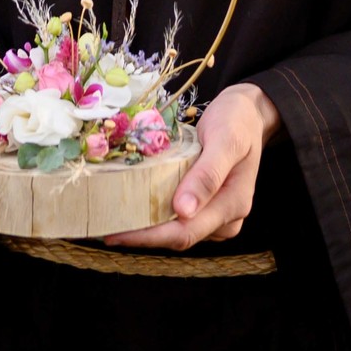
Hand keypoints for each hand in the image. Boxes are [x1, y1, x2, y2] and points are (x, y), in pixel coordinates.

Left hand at [104, 83, 279, 252]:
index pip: (186, 232)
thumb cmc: (237, 122)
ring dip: (146, 227)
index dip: (150, 236)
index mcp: (233, 205)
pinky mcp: (206, 207)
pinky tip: (132, 207)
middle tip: (102, 227)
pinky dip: (154, 214)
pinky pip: (178, 218)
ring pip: (176, 231)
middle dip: (141, 235)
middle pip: (179, 237)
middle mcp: (226, 218)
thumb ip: (208, 174)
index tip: (115, 232)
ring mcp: (216, 215)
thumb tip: (184, 210)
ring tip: (111, 218)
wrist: (248, 113)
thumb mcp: (225, 139)